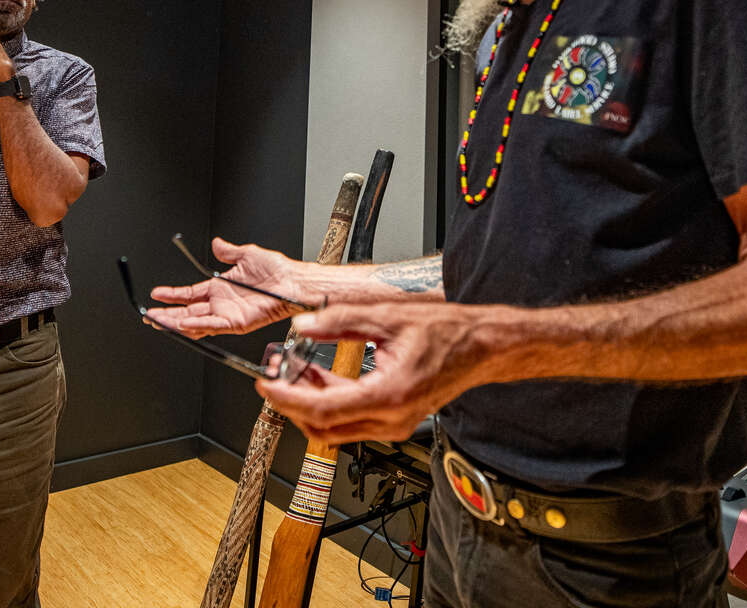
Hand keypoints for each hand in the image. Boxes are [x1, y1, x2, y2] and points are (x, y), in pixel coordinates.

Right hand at [146, 238, 308, 337]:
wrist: (292, 281)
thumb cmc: (276, 270)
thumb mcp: (246, 254)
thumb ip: (228, 252)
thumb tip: (218, 243)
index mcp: (221, 287)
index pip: (189, 294)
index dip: (172, 295)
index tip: (156, 294)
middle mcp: (222, 303)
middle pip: (187, 311)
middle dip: (167, 314)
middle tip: (149, 315)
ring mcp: (228, 314)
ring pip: (196, 321)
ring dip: (176, 322)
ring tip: (158, 321)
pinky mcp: (237, 322)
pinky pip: (213, 325)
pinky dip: (197, 325)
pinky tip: (183, 323)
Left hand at [256, 301, 489, 445]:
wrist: (480, 347)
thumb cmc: (446, 333)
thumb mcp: (386, 317)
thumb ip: (339, 321)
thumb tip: (303, 325)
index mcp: (388, 395)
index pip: (322, 410)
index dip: (287, 399)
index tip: (266, 384)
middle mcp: (391, 419)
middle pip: (323, 428)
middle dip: (291, 404)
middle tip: (275, 375)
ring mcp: (394, 425)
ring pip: (334, 429)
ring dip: (309, 404)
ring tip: (294, 372)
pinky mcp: (395, 422)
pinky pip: (351, 422)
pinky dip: (329, 404)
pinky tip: (319, 378)